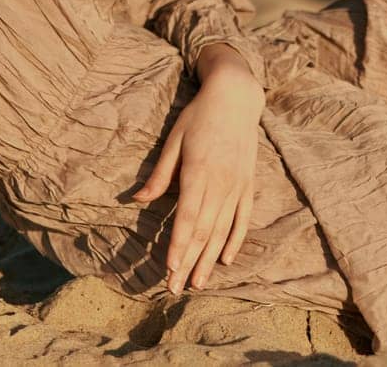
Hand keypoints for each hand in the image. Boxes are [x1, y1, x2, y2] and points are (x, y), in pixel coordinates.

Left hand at [131, 56, 264, 294]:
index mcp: (199, 172)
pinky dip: (235, 241)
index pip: (188, 217)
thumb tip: (137, 199)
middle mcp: (220, 184)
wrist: (236, 97)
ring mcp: (237, 186)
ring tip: (197, 284)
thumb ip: (159, 173)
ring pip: (223, 231)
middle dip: (189, 262)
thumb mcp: (174, 140)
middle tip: (176, 289)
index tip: (170, 268)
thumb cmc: (199, 116)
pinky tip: (225, 259)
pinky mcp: (248, 185)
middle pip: (204, 231)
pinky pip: (243, 219)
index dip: (179, 245)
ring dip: (209, 259)